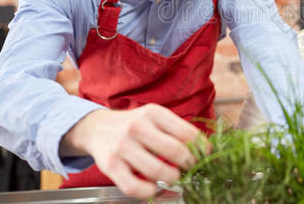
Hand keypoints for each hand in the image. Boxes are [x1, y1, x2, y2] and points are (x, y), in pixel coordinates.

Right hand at [61, 104, 208, 198]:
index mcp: (153, 113)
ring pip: (158, 170)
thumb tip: (206, 150)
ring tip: (174, 176)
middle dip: (189, 164)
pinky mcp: (111, 165)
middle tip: (191, 168)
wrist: (97, 128)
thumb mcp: (156, 118)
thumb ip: (178, 130)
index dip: (201, 148)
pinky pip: (134, 186)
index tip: (206, 156)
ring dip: (173, 178)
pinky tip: (154, 186)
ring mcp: (123, 146)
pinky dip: (150, 191)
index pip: (187, 133)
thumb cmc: (135, 125)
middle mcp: (137, 127)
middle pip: (175, 151)